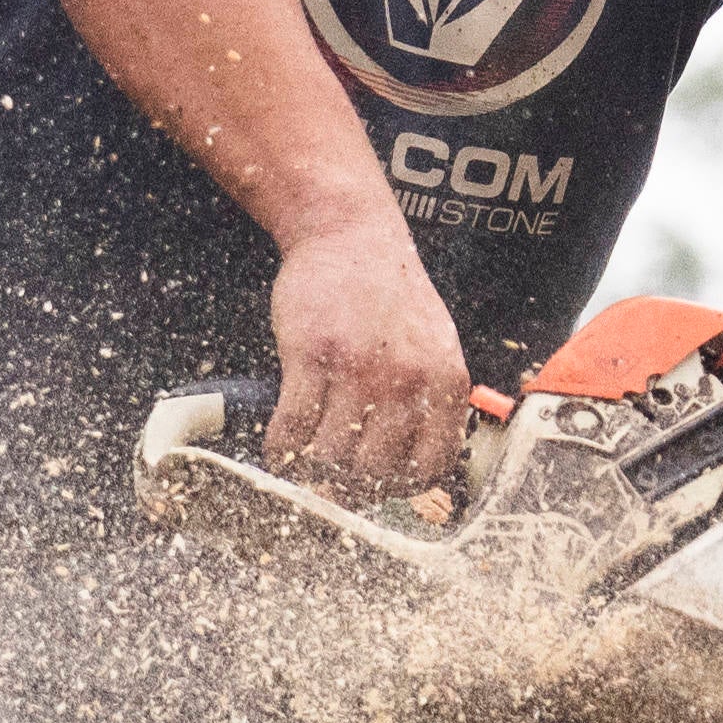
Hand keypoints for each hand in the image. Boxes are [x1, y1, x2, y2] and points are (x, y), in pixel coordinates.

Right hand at [263, 218, 488, 502]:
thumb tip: (408, 467)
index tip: (375, 485)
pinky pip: (293, 427)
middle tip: (330, 478)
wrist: (350, 234)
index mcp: (445, 382)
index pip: (430, 467)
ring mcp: (358, 367)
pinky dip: (280, 448)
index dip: (398, 488)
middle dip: (347, 485)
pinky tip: (278, 445)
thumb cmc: (388, 295)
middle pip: (374, 470)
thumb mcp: (433, 346)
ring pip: (331, 455)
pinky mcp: (312, 355)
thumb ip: (427, 401)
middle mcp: (407, 379)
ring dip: (310, 468)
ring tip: (302, 459)